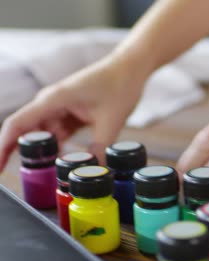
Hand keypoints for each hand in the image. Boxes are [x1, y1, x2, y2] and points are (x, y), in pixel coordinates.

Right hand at [0, 58, 143, 170]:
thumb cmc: (119, 85)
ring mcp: (59, 107)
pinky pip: (57, 133)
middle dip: (22, 155)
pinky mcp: (70, 112)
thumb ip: (100, 149)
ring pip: (43, 136)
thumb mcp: (111, 121)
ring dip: (43, 154)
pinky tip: (61, 163)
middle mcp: (50, 103)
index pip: (17, 125)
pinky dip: (57, 148)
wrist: (131, 68)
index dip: (2, 147)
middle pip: (26, 132)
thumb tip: (94, 174)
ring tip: (44, 175)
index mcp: (53, 100)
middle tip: (25, 179)